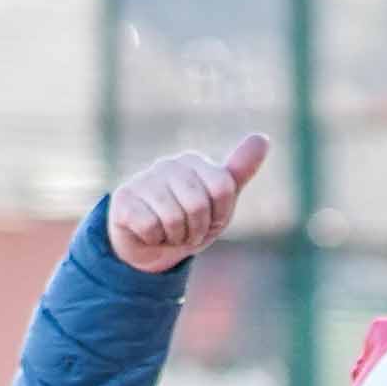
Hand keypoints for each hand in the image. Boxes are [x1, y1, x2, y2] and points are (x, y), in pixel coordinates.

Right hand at [104, 138, 272, 271]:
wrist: (150, 246)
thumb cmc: (189, 221)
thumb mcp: (220, 202)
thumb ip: (239, 171)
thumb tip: (263, 138)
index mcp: (194, 162)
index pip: (223, 189)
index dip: (220, 214)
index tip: (210, 218)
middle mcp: (168, 165)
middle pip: (198, 205)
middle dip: (197, 229)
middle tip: (188, 230)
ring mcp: (143, 180)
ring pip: (173, 218)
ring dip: (175, 237)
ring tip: (169, 232)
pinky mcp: (123, 199)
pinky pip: (150, 226)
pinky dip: (154, 239)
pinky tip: (148, 233)